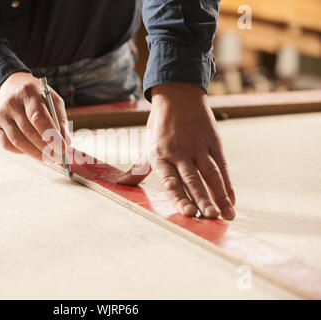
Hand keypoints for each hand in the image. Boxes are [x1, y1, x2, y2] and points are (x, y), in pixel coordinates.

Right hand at [0, 72, 69, 161]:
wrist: (11, 87)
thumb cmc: (36, 96)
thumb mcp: (52, 101)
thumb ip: (60, 120)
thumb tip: (66, 142)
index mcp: (28, 93)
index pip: (39, 118)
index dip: (52, 136)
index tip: (63, 148)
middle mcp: (11, 103)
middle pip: (28, 132)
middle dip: (45, 148)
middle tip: (58, 157)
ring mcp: (1, 115)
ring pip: (17, 141)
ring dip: (35, 153)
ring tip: (48, 158)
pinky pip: (7, 144)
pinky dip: (21, 151)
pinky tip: (31, 151)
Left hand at [118, 83, 235, 219]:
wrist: (178, 94)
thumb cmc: (159, 125)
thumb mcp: (147, 145)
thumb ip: (138, 169)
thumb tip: (121, 184)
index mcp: (160, 155)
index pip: (170, 181)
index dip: (180, 197)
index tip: (188, 213)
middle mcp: (179, 152)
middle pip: (193, 180)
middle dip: (202, 200)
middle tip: (210, 218)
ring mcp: (198, 146)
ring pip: (211, 174)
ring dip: (220, 196)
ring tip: (227, 215)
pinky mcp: (213, 141)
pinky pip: (222, 166)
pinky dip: (228, 185)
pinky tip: (232, 201)